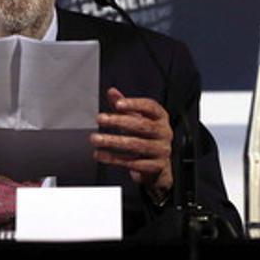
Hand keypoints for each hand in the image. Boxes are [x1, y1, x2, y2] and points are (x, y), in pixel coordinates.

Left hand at [90, 87, 173, 201]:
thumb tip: (112, 92)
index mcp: (160, 117)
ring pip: (136, 145)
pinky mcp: (155, 167)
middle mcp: (164, 132)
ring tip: (95, 138)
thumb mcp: (138, 119)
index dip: (134, 104)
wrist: (159, 165)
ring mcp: (161, 150)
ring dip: (113, 141)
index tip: (117, 104)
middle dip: (119, 122)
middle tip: (100, 119)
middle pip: (142, 125)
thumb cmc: (146, 136)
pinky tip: (100, 154)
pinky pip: (132, 163)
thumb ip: (125, 106)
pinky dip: (113, 159)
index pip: (150, 107)